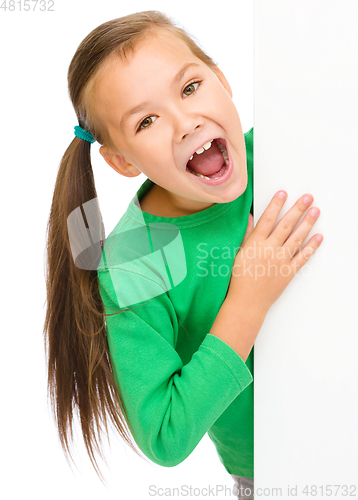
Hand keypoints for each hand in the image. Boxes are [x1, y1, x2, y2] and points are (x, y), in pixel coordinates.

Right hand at [227, 191, 322, 314]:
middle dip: (297, 209)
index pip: (267, 219)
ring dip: (307, 223)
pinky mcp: (289, 272)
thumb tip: (251, 217)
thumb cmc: (239, 279)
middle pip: (286, 225)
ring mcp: (281, 261)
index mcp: (255, 244)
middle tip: (307, 197)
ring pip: (297, 238)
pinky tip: (318, 237)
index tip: (283, 193)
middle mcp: (269, 250)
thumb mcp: (239, 253)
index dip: (276, 204)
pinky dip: (311, 246)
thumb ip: (247, 234)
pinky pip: (303, 257)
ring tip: (315, 211)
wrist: (247, 302)